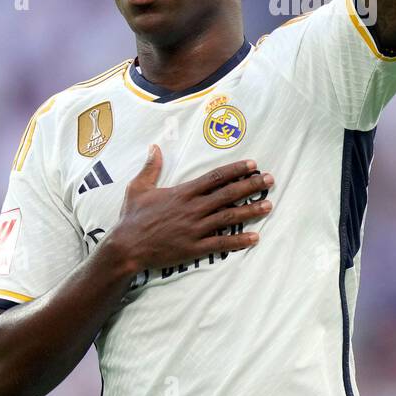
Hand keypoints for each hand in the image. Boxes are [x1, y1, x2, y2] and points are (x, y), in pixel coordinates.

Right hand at [109, 146, 272, 272]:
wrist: (125, 247)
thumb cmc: (132, 218)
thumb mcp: (138, 188)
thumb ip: (151, 168)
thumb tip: (154, 147)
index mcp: (183, 193)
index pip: (215, 177)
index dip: (236, 170)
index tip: (253, 165)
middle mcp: (193, 208)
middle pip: (228, 194)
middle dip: (251, 186)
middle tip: (270, 180)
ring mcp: (195, 229)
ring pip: (229, 217)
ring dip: (251, 211)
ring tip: (269, 205)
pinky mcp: (194, 248)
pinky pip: (221, 244)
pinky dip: (238, 241)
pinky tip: (255, 238)